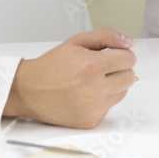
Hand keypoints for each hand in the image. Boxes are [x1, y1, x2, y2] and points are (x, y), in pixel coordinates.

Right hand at [4, 27, 136, 128]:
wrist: (29, 90)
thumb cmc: (51, 65)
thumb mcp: (77, 41)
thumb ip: (106, 36)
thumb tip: (129, 42)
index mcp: (91, 66)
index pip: (129, 59)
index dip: (121, 54)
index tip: (112, 55)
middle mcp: (94, 89)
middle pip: (129, 77)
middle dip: (119, 69)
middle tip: (102, 67)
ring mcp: (93, 108)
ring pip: (122, 92)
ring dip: (112, 85)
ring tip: (92, 81)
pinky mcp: (90, 121)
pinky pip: (109, 107)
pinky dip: (102, 100)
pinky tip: (86, 94)